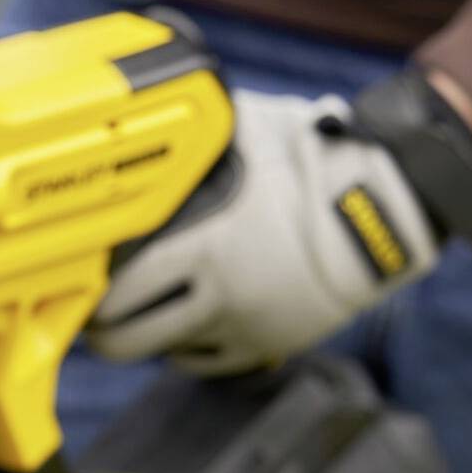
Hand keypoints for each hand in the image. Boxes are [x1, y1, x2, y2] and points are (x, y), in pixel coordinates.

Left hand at [89, 89, 439, 375]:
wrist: (391, 211)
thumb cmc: (322, 165)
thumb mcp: (256, 133)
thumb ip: (205, 133)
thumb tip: (162, 108)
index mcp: (206, 247)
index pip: (121, 290)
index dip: (92, 296)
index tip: (81, 287)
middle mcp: (220, 296)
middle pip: (131, 340)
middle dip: (103, 333)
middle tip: (92, 317)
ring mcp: (245, 326)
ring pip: (167, 355)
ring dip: (143, 343)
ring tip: (129, 324)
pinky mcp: (270, 345)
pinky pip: (209, 363)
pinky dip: (186, 352)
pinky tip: (178, 330)